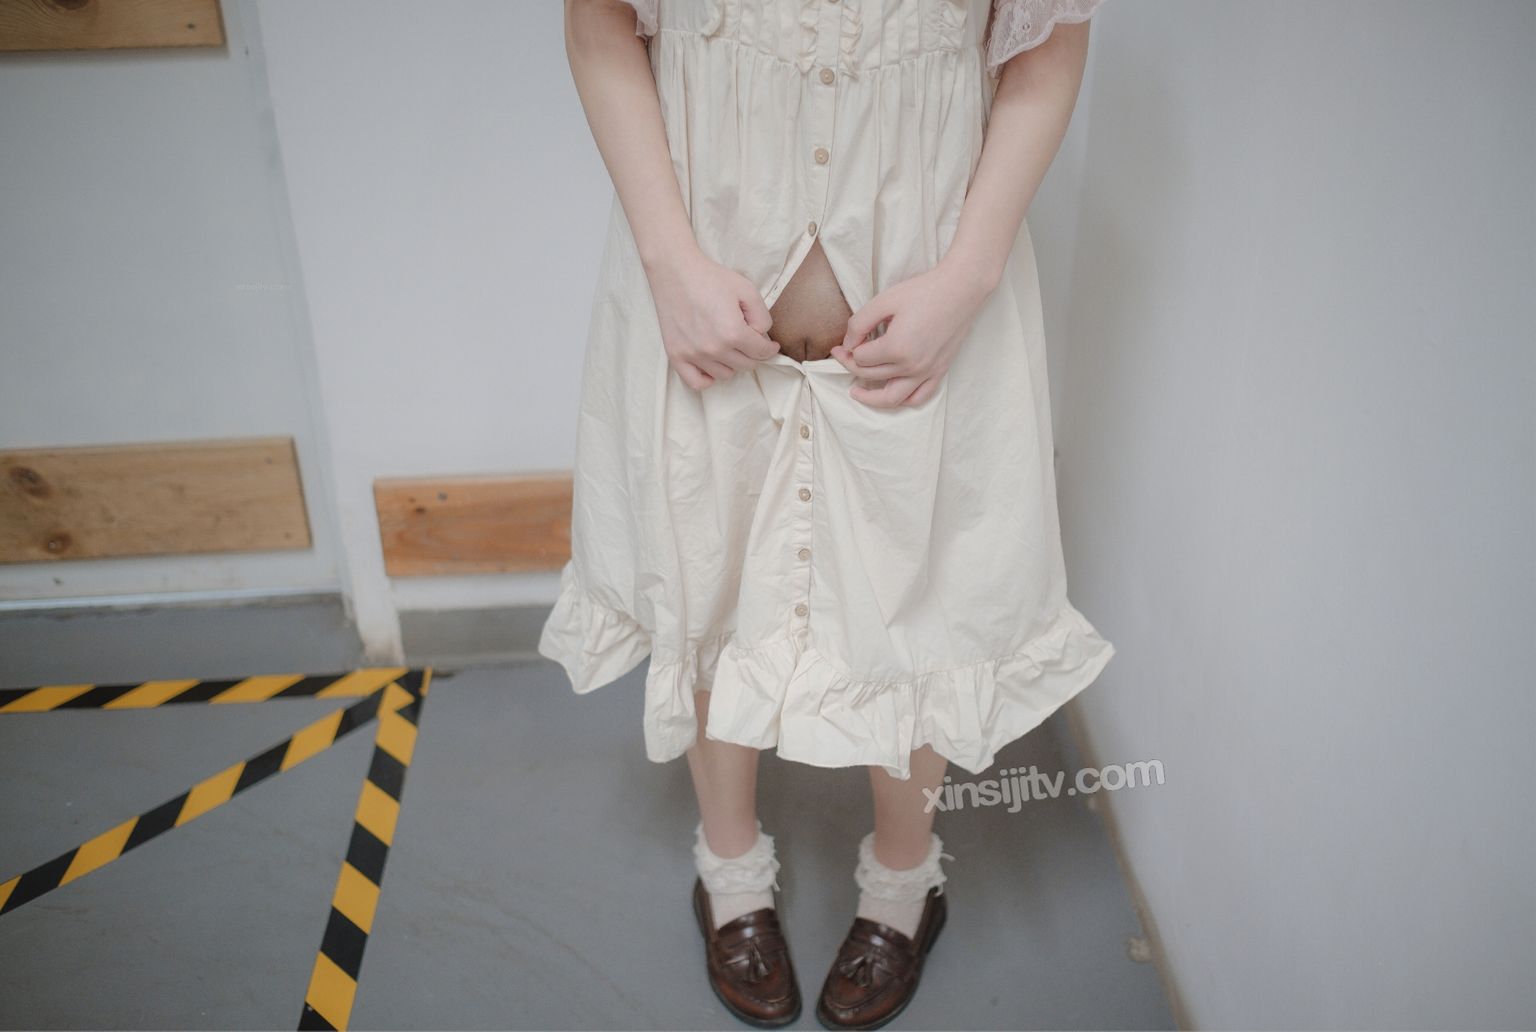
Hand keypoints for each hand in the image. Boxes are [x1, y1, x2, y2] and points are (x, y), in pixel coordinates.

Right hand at [647, 246, 778, 389]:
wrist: (675, 272)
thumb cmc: (711, 278)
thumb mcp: (747, 290)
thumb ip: (763, 317)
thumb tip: (763, 338)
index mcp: (733, 333)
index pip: (762, 353)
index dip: (770, 348)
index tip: (771, 345)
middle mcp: (714, 349)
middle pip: (746, 365)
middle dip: (752, 353)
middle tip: (748, 340)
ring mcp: (693, 355)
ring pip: (725, 374)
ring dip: (732, 364)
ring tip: (729, 347)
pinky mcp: (676, 355)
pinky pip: (696, 382)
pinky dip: (707, 378)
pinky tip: (712, 365)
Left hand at [829, 256, 993, 407]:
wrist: (961, 289)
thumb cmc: (923, 291)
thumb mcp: (884, 300)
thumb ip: (860, 323)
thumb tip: (847, 344)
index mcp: (896, 348)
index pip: (860, 358)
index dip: (848, 348)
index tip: (842, 341)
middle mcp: (912, 366)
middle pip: (871, 375)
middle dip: (851, 365)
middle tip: (842, 354)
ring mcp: (927, 372)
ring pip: (892, 398)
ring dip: (871, 398)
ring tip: (856, 391)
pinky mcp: (939, 371)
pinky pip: (918, 398)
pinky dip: (902, 401)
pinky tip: (891, 394)